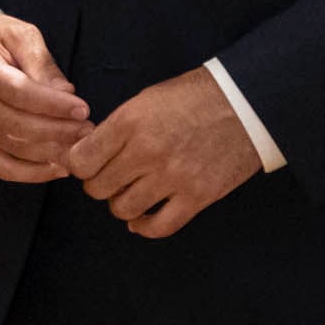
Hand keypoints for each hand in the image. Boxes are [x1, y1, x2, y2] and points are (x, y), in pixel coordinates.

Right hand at [0, 11, 91, 182]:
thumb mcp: (18, 34)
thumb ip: (42, 62)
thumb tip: (66, 94)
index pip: (17, 92)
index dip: (53, 105)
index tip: (82, 109)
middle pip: (16, 124)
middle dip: (58, 131)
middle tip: (88, 129)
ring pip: (13, 148)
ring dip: (51, 152)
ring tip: (79, 146)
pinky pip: (2, 167)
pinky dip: (32, 173)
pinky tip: (57, 167)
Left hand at [67, 67, 262, 238]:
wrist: (245, 103)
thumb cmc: (193, 97)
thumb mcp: (146, 100)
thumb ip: (117, 128)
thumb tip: (89, 152)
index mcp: (129, 122)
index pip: (81, 160)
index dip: (79, 165)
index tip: (87, 164)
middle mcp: (147, 151)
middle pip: (98, 188)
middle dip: (99, 185)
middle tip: (111, 178)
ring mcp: (173, 177)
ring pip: (124, 209)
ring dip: (122, 204)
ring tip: (131, 193)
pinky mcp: (197, 196)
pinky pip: (159, 227)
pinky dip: (145, 227)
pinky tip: (143, 218)